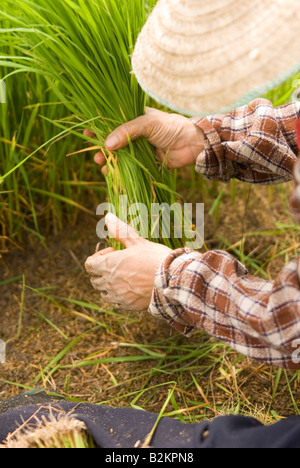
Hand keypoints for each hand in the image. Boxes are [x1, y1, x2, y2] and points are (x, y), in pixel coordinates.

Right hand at [84, 107, 203, 172]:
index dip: (99, 127)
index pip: (112, 121)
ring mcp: (140, 148)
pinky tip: (111, 173)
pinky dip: (119, 170)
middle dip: (101, 148)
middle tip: (94, 154)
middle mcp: (136, 133)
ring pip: (120, 155)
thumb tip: (107, 144)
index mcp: (135, 119)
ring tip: (101, 165)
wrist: (193, 144)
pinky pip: (129, 167)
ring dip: (109, 160)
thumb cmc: (171, 127)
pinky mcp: (146, 162)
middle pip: (113, 140)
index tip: (86, 132)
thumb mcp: (147, 123)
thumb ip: (127, 132)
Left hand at [85, 213, 171, 310]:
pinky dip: (120, 296)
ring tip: (126, 277)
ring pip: (104, 293)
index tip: (113, 253)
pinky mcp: (128, 306)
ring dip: (110, 285)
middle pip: (94, 279)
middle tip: (120, 264)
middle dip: (103, 271)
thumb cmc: (155, 258)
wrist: (173, 279)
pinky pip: (116, 302)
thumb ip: (120, 231)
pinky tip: (134, 288)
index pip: (89, 264)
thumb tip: (108, 216)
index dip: (98, 257)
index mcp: (108, 265)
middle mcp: (109, 282)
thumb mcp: (137, 242)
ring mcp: (118, 296)